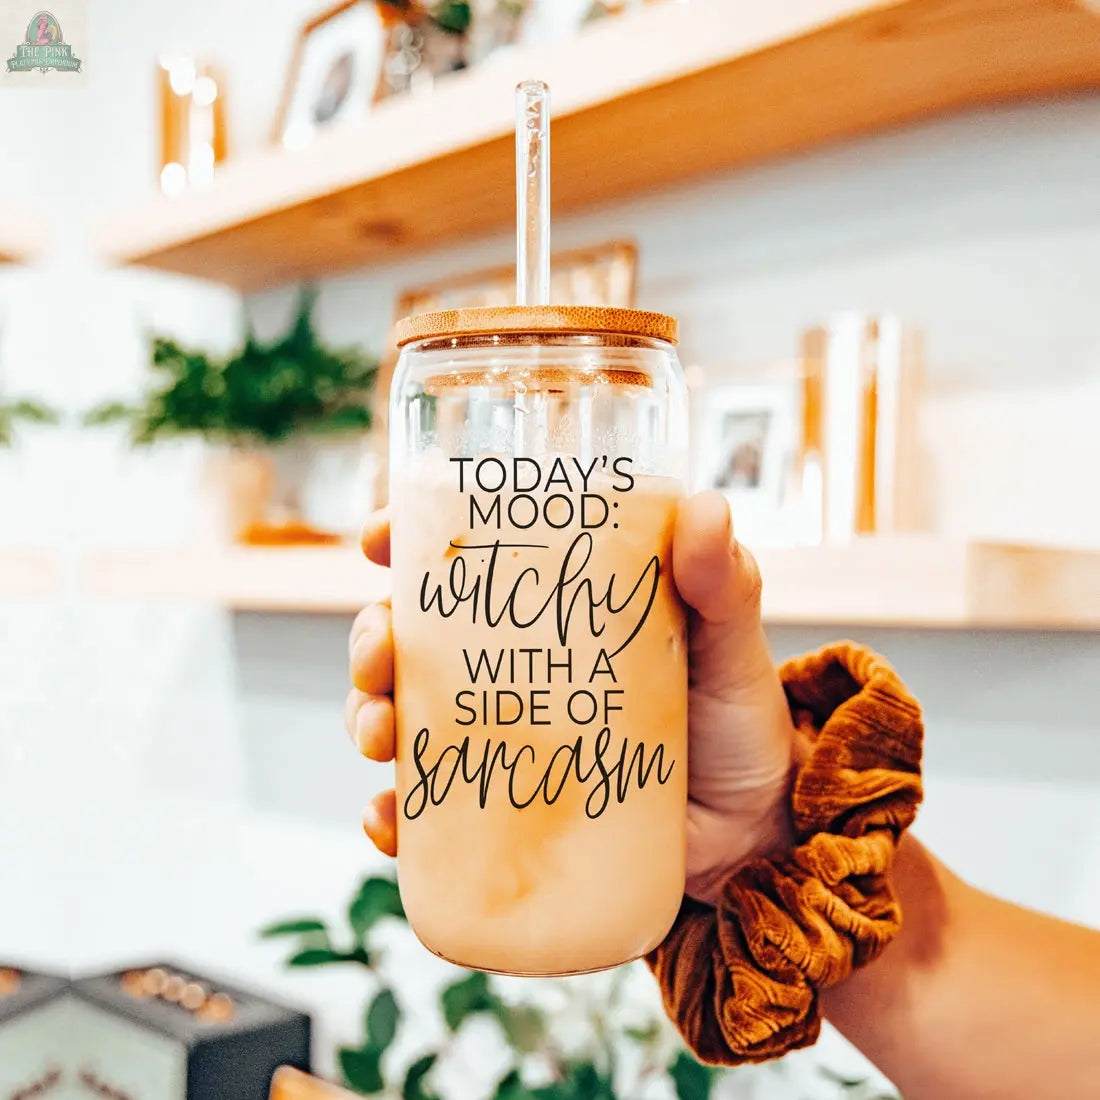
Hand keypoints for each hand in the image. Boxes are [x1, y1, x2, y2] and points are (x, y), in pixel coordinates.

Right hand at [345, 492, 797, 902]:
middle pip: (410, 639)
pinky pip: (427, 816)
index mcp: (551, 611)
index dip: (406, 539)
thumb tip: (706, 507)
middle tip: (381, 653)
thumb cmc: (736, 722)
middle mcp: (511, 669)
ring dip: (367, 718)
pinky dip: (393, 816)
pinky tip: (388, 820)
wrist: (754, 834)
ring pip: (402, 719)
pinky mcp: (501, 814)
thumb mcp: (729, 643)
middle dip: (371, 638)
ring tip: (380, 734)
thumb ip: (722, 582)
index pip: (466, 561)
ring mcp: (501, 742)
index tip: (379, 537)